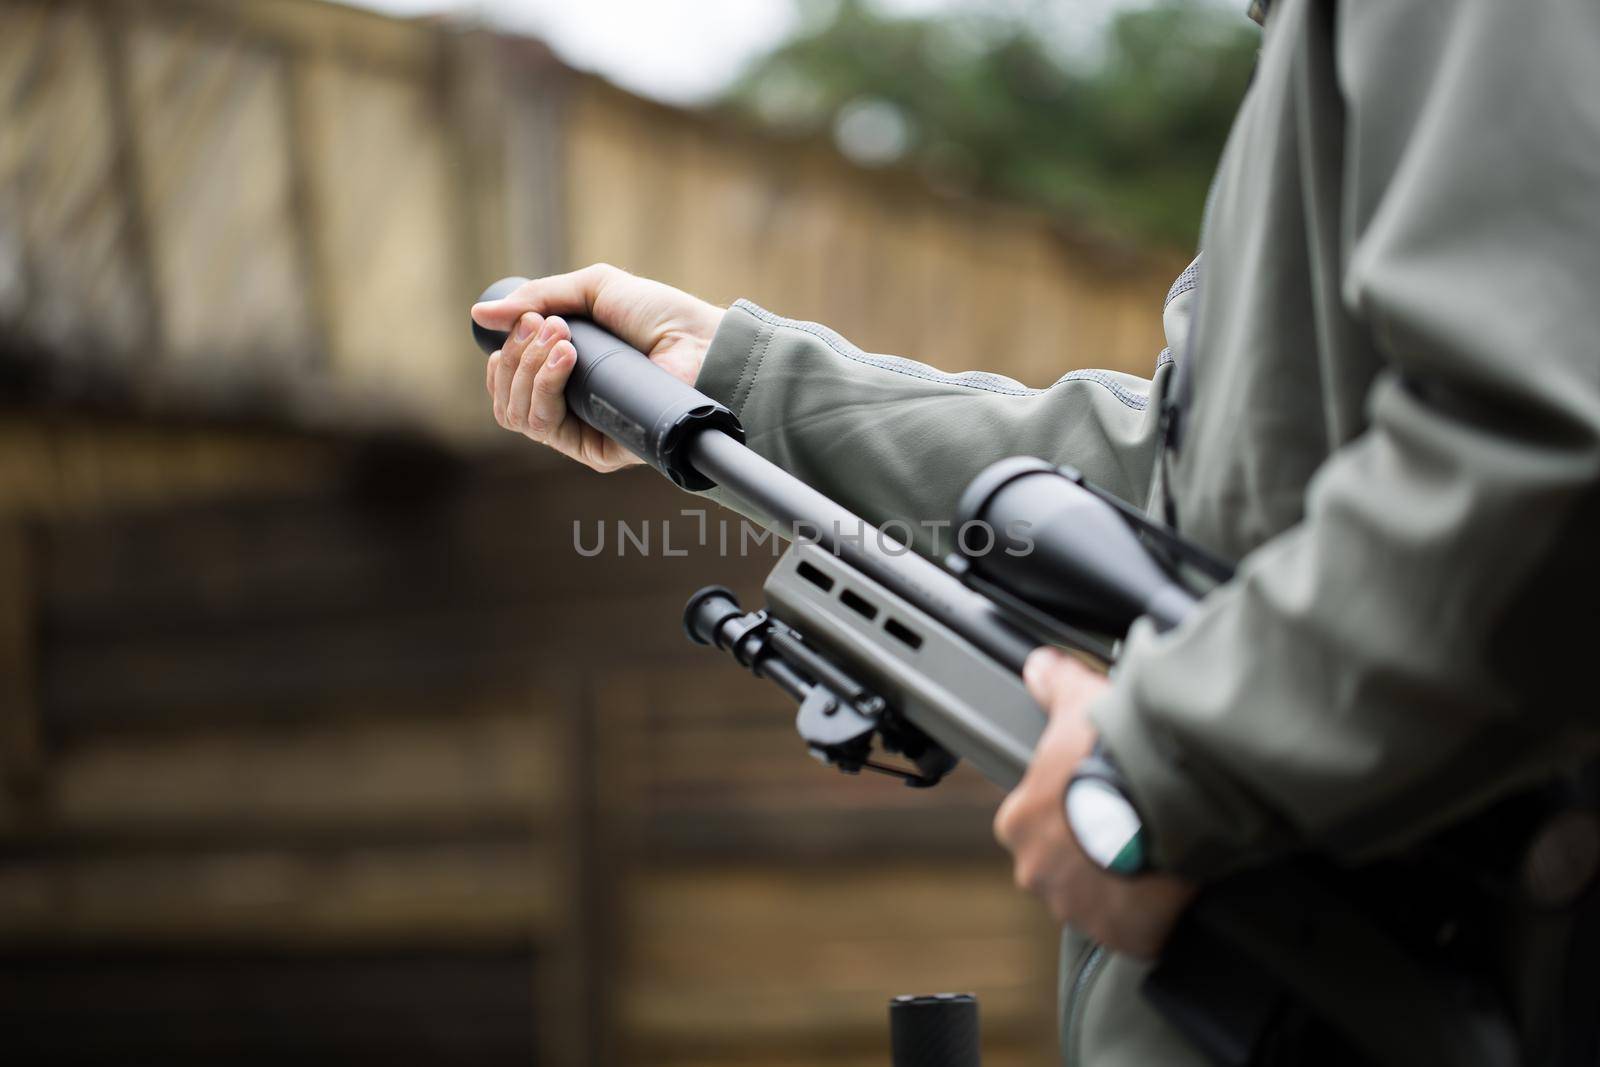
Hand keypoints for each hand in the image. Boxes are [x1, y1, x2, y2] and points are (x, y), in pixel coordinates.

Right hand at [471, 264, 724, 470]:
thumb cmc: (660, 317)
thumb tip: (480, 315)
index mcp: (567, 377)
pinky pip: (543, 425)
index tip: (523, 321)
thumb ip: (539, 298)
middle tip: (545, 326)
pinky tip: (567, 356)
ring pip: (518, 412)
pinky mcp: (595, 451)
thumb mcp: (594, 290)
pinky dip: (545, 384)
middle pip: (507, 397)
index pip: (510, 383)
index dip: (504, 356)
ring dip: (526, 367)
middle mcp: (571, 408)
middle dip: (514, 355)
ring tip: (561, 337)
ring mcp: (582, 432)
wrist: (701, 342)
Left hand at [994, 648, 1195, 959]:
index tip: (1097, 797)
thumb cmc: (1113, 749)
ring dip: (1120, 884)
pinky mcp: (1123, 936)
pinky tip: (1170, 888)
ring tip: (1155, 851)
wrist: (1164, 793)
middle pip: (1063, 865)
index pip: (1037, 823)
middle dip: (1092, 850)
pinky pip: (1135, 932)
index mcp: (1020, 823)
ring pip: (1097, 900)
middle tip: (1131, 823)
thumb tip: (1039, 665)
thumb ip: (1055, 683)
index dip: (1069, 810)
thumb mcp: (1079, 701)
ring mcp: (1079, 909)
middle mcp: (1038, 872)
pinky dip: (1152, 917)